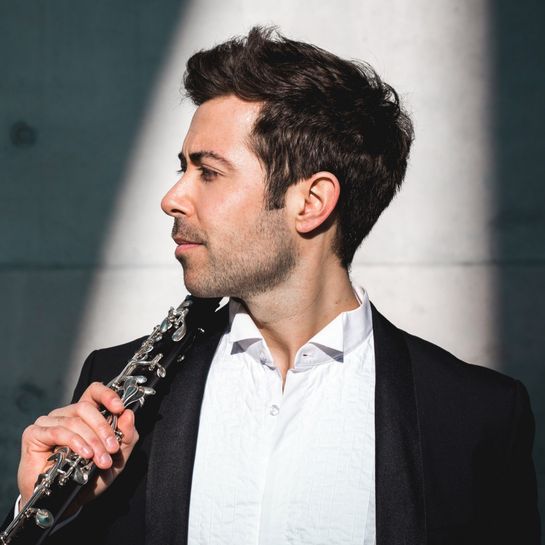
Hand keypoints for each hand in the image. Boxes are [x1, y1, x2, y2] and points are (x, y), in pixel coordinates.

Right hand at [17, 382, 138, 509]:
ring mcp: (48, 422)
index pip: (94, 392)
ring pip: (75, 421)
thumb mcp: (116, 459)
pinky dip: (75, 442)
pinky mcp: (34, 434)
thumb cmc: (88, 478)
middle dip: (103, 429)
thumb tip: (128, 415)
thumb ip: (126, 437)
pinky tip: (85, 455)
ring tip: (101, 459)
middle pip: (86, 407)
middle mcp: (66, 414)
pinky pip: (58, 432)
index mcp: (85, 415)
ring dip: (92, 441)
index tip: (119, 408)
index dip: (107, 395)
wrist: (64, 503)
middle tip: (113, 449)